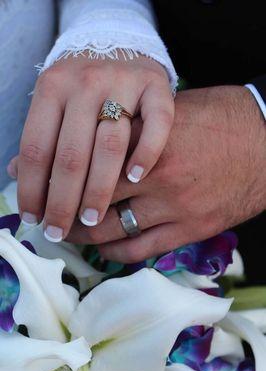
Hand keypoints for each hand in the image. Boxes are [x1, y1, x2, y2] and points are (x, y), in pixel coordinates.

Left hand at [16, 54, 173, 240]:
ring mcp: (124, 83)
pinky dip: (145, 153)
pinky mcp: (157, 88)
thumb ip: (42, 136)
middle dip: (63, 201)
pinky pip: (156, 125)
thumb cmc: (87, 86)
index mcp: (54, 86)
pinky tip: (135, 178)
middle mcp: (87, 82)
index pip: (36, 148)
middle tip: (59, 230)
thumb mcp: (57, 101)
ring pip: (109, 148)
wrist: (126, 47)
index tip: (33, 217)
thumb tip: (15, 172)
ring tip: (90, 220)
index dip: (31, 189)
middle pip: (71, 155)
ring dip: (98, 190)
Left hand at [66, 86, 265, 262]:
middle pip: (91, 200)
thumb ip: (135, 129)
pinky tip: (105, 249)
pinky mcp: (190, 229)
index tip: (43, 181)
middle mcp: (155, 178)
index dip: (59, 175)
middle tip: (49, 212)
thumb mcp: (172, 113)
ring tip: (69, 233)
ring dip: (83, 235)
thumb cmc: (220, 119)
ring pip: (111, 230)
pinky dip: (116, 254)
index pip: (88, 163)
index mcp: (146, 142)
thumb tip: (98, 141)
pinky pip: (141, 250)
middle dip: (64, 209)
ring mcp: (174, 207)